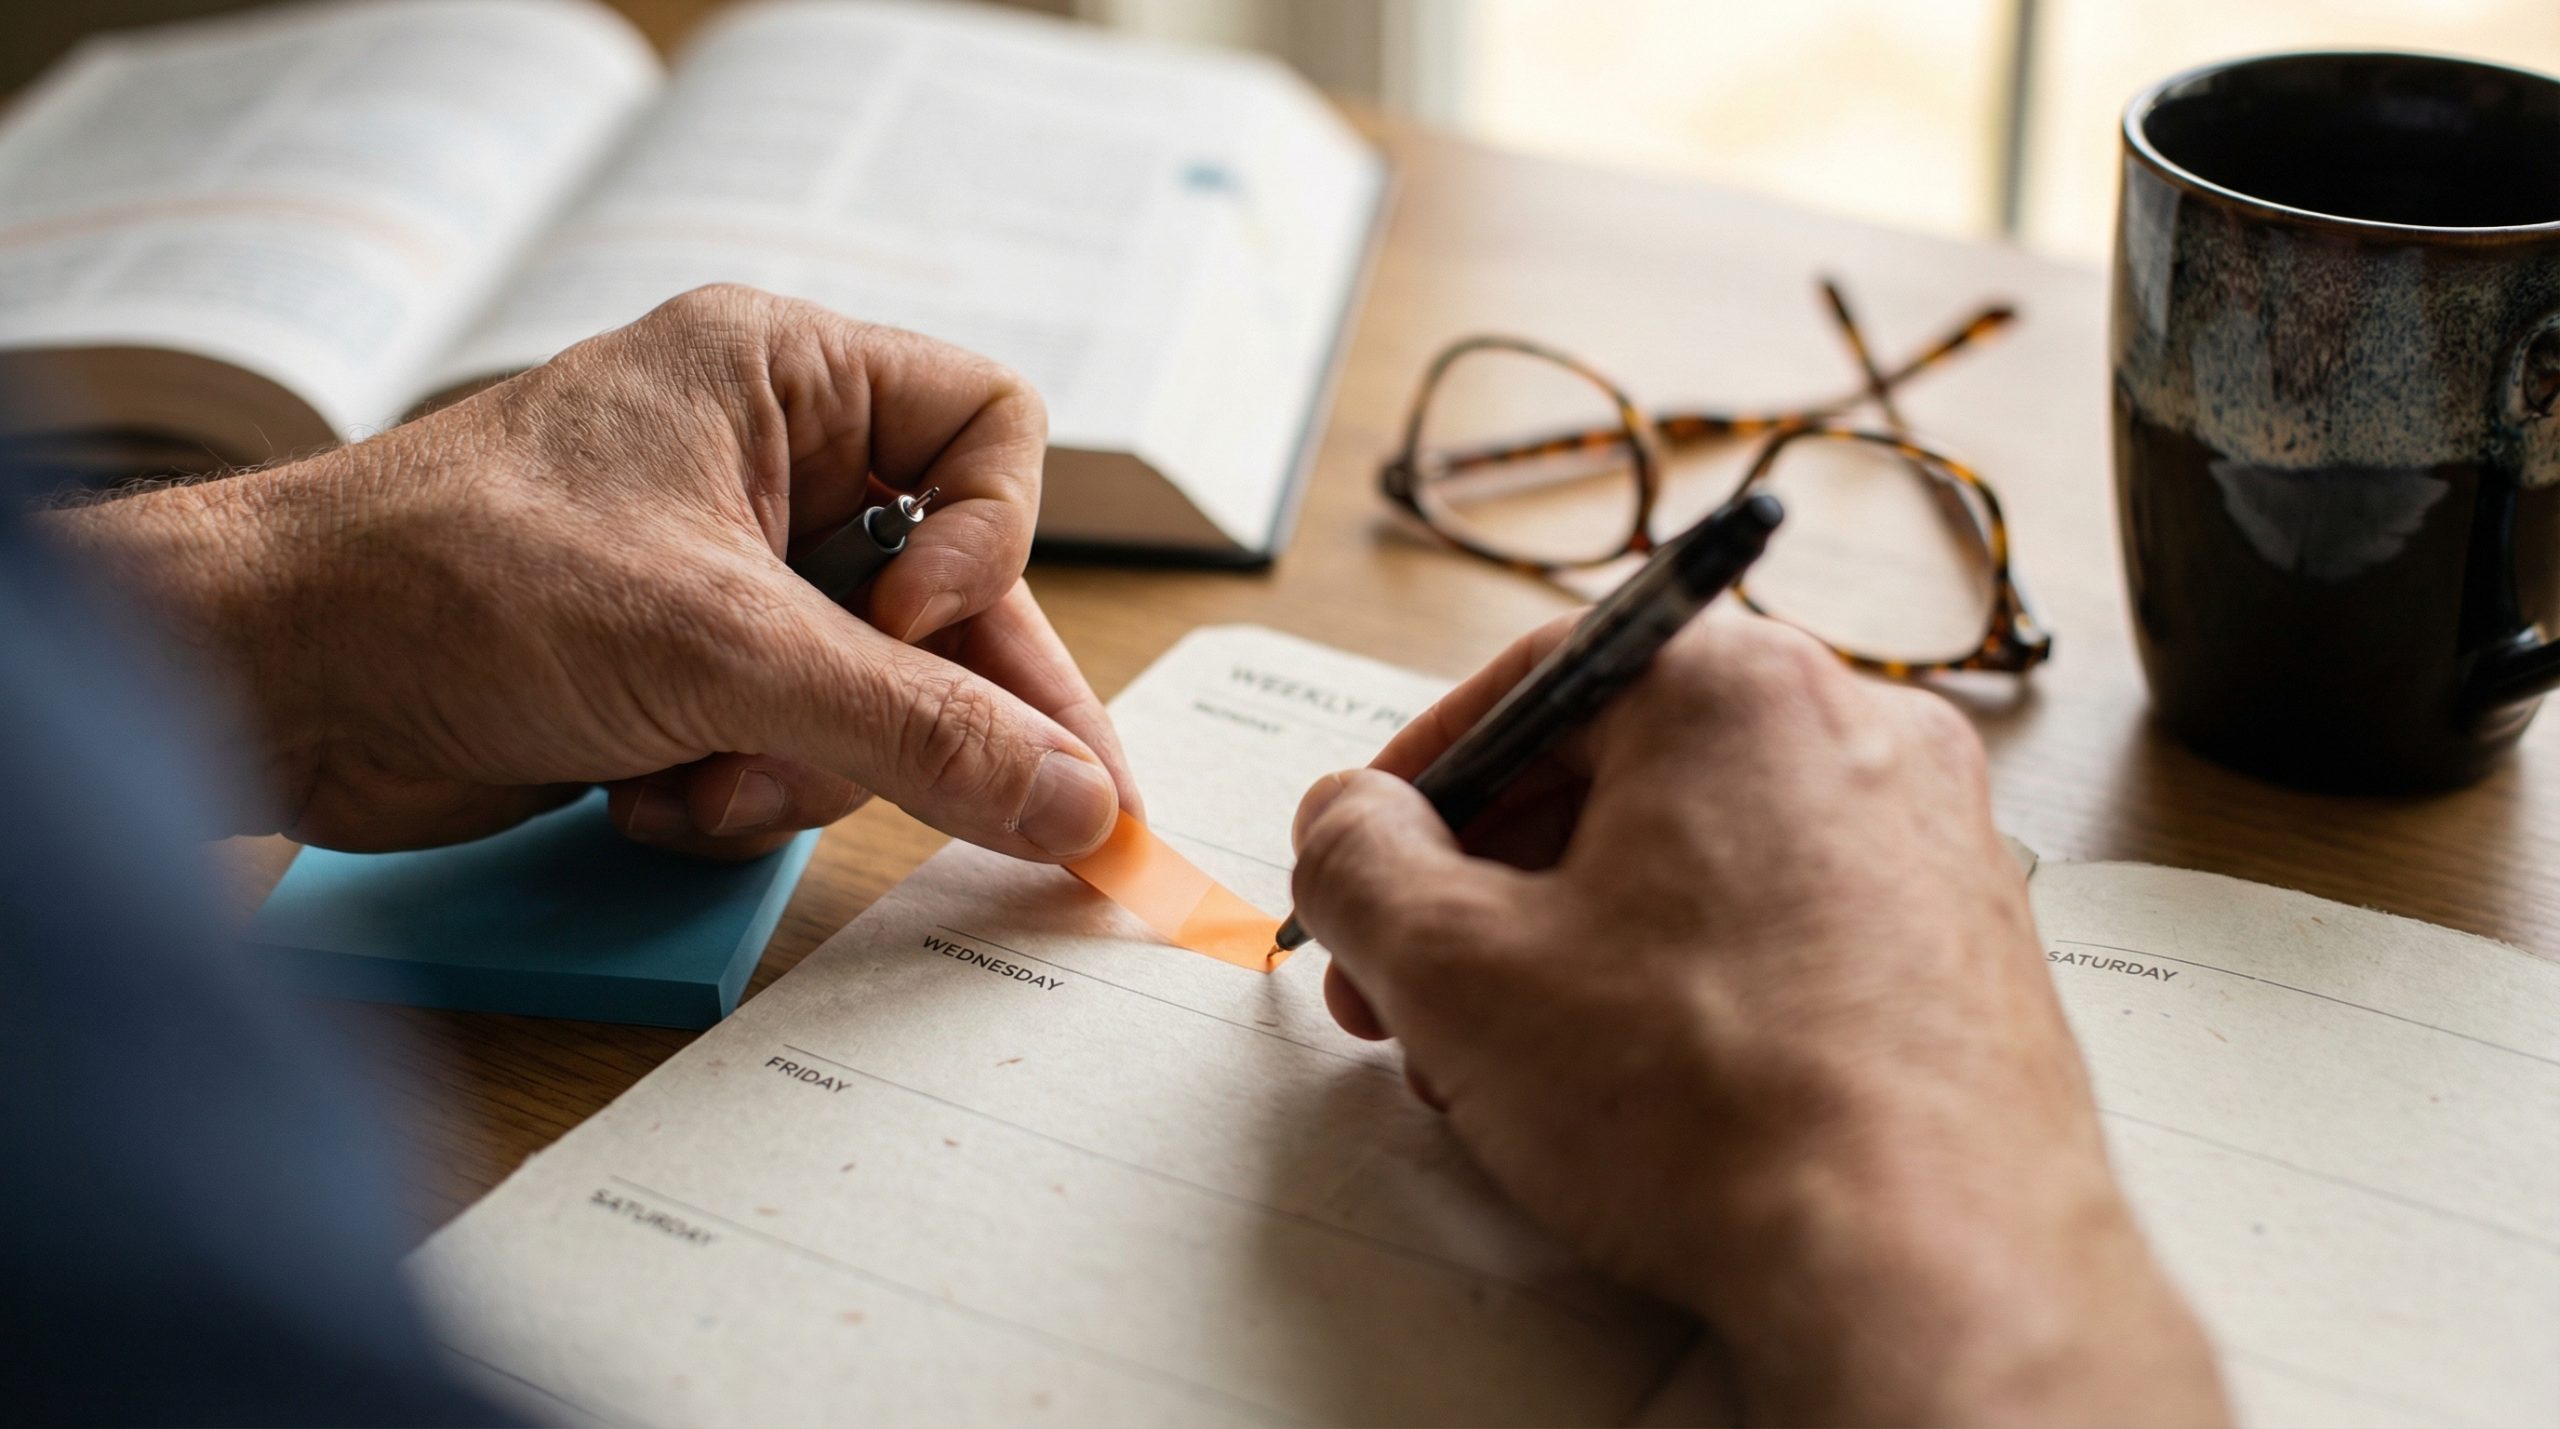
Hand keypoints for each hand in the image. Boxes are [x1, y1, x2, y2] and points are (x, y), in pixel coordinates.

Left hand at [48, 285, 1137, 860]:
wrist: (268, 682)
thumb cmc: (452, 583)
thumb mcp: (719, 649)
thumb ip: (917, 729)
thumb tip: (1074, 799)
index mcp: (783, 378)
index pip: (988, 432)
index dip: (987, 543)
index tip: (919, 629)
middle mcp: (767, 467)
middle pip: (948, 594)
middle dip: (924, 708)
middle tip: (1042, 822)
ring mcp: (724, 578)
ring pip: (875, 694)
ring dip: (803, 768)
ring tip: (704, 779)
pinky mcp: (680, 677)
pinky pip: (795, 750)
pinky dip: (735, 794)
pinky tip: (646, 796)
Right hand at [1288, 613, 2223, 1425]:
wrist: (1930, 1269)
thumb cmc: (1722, 1108)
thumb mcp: (1458, 970)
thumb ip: (1359, 864)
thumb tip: (1347, 823)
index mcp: (1739, 686)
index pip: (1532, 684)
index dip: (1419, 782)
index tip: (1369, 855)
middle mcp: (1859, 730)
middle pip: (1617, 772)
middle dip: (1490, 886)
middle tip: (1416, 983)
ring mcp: (1931, 837)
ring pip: (1698, 857)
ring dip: (1578, 944)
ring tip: (1513, 1064)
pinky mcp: (1964, 941)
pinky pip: (1786, 921)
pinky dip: (1690, 979)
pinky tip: (1638, 1088)